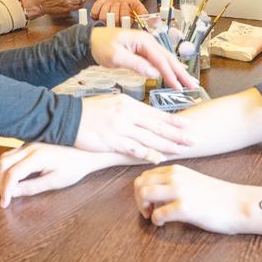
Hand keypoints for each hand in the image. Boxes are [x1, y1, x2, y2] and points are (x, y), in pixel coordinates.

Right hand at [0, 142, 116, 207]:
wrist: (85, 154)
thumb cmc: (73, 168)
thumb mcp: (54, 182)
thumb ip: (32, 187)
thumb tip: (13, 193)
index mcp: (37, 156)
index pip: (12, 173)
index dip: (5, 189)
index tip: (5, 203)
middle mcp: (31, 147)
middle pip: (4, 162)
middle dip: (0, 182)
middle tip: (4, 199)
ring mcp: (30, 144)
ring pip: (6, 157)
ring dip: (2, 173)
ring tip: (7, 190)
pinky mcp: (31, 145)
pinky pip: (12, 154)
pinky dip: (8, 167)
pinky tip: (13, 179)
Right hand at [76, 93, 192, 159]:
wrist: (67, 117)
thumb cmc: (90, 111)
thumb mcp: (112, 103)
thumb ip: (130, 110)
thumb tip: (145, 116)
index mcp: (128, 103)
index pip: (156, 113)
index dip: (174, 121)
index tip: (189, 126)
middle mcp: (127, 114)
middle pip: (157, 126)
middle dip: (177, 134)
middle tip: (194, 140)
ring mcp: (119, 127)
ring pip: (149, 138)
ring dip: (167, 145)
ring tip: (181, 150)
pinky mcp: (111, 140)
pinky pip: (133, 148)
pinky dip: (146, 153)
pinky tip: (158, 158)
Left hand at [89, 26, 197, 89]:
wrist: (90, 41)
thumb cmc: (101, 46)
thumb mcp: (116, 57)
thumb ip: (135, 64)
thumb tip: (154, 73)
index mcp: (143, 41)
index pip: (161, 60)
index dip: (171, 75)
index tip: (178, 87)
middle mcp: (148, 41)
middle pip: (169, 59)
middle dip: (181, 73)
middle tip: (193, 86)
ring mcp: (146, 46)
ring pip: (166, 60)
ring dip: (178, 71)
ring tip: (189, 82)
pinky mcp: (143, 51)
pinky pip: (159, 61)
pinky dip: (168, 69)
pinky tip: (175, 75)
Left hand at [90, 0, 146, 21]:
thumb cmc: (126, 1)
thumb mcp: (136, 4)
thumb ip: (141, 10)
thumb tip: (145, 16)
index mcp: (123, 26)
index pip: (123, 25)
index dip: (123, 13)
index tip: (125, 4)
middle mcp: (113, 26)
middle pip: (113, 21)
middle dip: (116, 8)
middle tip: (119, 2)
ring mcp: (103, 22)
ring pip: (103, 17)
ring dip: (108, 6)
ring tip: (112, 2)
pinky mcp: (95, 17)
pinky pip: (94, 13)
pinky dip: (99, 5)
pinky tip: (104, 3)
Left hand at [134, 164, 246, 233]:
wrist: (238, 204)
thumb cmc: (217, 196)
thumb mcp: (193, 180)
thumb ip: (175, 181)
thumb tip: (155, 191)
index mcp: (177, 170)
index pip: (145, 175)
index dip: (141, 189)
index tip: (149, 201)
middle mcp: (175, 177)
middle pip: (140, 183)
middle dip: (138, 199)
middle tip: (146, 210)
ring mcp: (179, 191)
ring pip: (144, 194)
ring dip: (143, 207)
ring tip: (152, 216)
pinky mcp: (184, 208)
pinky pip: (157, 214)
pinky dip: (156, 220)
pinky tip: (163, 223)